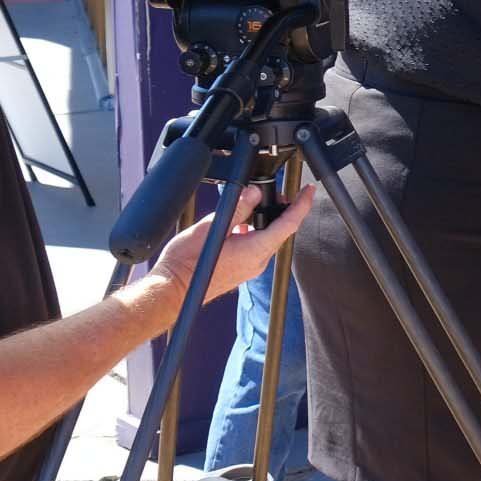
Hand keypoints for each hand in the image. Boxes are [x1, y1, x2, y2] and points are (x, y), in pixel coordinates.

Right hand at [157, 184, 316, 304]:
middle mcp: (258, 261)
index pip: (289, 223)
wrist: (172, 290)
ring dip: (266, 221)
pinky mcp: (242, 270)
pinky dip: (254, 232)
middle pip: (280, 230)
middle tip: (276, 192)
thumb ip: (238, 209)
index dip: (302, 204)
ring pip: (268, 239)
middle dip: (282, 210)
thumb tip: (254, 193)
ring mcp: (251, 267)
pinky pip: (256, 247)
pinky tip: (240, 224)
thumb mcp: (213, 227)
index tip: (309, 190)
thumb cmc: (187, 263)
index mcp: (256, 250)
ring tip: (255, 205)